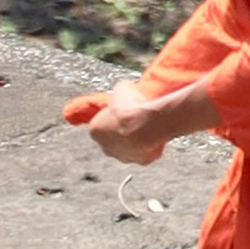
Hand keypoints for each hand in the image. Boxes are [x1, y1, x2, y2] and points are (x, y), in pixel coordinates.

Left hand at [67, 82, 183, 168]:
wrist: (147, 123)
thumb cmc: (131, 107)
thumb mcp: (122, 88)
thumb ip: (119, 92)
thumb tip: (124, 90)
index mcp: (95, 130)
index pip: (100, 124)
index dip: (111, 117)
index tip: (120, 110)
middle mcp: (106, 147)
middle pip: (112, 138)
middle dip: (121, 130)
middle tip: (133, 118)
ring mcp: (123, 156)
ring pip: (128, 147)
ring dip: (135, 138)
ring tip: (146, 125)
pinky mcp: (141, 160)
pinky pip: (145, 152)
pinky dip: (149, 145)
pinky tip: (154, 134)